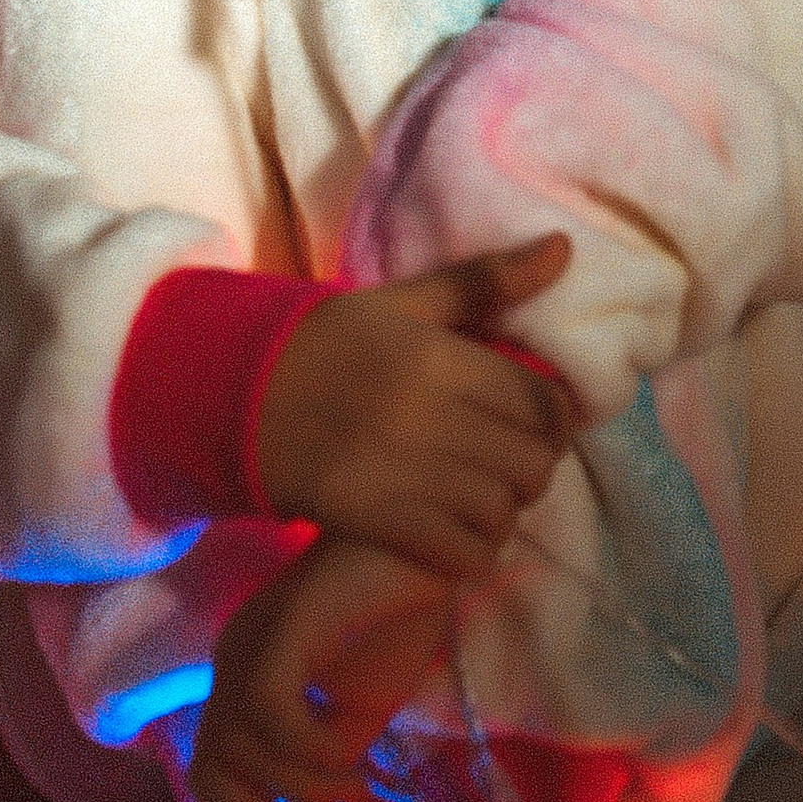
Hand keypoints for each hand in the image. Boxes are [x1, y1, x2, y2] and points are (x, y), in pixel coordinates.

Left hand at [191, 534, 459, 801]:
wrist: (427, 542)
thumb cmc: (396, 616)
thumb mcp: (359, 712)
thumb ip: (327, 766)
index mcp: (248, 682)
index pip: (219, 779)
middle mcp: (235, 664)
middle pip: (212, 778)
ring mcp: (251, 645)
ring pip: (236, 754)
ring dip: (299, 795)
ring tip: (358, 795)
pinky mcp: (280, 629)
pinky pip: (269, 717)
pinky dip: (307, 757)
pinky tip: (355, 764)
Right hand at [253, 234, 576, 576]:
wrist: (237, 392)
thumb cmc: (330, 341)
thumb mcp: (406, 302)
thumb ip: (488, 281)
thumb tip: (565, 247)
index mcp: (438, 358)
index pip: (542, 402)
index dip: (556, 418)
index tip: (537, 422)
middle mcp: (425, 417)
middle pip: (530, 462)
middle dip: (533, 466)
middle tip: (510, 462)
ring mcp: (400, 474)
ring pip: (500, 512)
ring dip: (503, 511)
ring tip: (484, 498)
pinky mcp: (374, 521)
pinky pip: (461, 554)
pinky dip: (472, 550)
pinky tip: (457, 532)